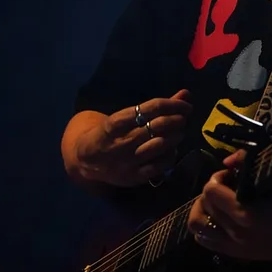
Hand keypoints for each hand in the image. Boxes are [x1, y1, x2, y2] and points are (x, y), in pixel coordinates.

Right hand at [73, 90, 192, 186]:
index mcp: (116, 122)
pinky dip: (170, 155)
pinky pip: (159, 165)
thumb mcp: (125, 117)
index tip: (185, 105)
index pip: (150, 108)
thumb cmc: (111, 133)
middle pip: (156, 126)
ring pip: (159, 145)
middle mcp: (121, 141)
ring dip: (175, 136)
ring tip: (180, 132)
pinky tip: (172, 149)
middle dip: (176, 120)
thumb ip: (156, 107)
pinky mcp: (133, 177)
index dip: (172, 105)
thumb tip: (185, 94)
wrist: (86, 159)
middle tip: (183, 118)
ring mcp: (127, 161)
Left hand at [187, 150, 271, 260]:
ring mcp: (236, 246)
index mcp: (245, 214)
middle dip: (210, 191)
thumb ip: (249, 162)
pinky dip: (205, 227)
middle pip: (204, 206)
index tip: (229, 175)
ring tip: (216, 203)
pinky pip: (206, 241)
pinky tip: (218, 218)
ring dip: (202, 210)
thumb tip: (227, 160)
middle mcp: (237, 233)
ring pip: (198, 227)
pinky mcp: (238, 254)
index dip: (216, 178)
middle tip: (224, 186)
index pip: (210, 192)